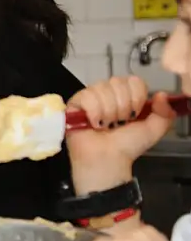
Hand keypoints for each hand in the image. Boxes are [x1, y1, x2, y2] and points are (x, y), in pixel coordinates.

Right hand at [65, 76, 173, 191]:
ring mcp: (91, 96)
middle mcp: (109, 93)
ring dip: (108, 112)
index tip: (134, 115)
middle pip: (118, 82)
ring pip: (103, 89)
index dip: (136, 97)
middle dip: (122, 107)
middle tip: (118, 123)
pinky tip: (94, 123)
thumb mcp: (153, 130)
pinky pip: (87, 96)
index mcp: (127, 96)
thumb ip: (165, 112)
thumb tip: (162, 95)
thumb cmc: (125, 146)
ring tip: (106, 125)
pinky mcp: (75, 102)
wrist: (107, 159)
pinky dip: (94, 113)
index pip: (134, 81)